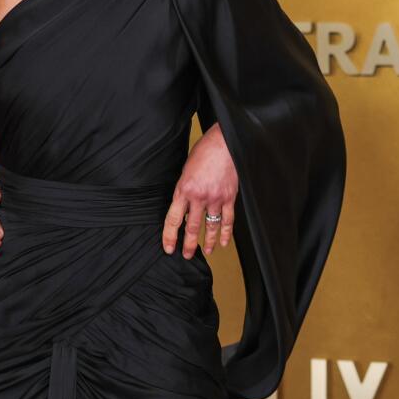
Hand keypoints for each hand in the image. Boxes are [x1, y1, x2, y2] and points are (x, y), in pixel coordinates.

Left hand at [162, 123, 237, 258]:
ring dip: (208, 241)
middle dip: (188, 244)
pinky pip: (228, 219)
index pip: (173, 219)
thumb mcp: (186, 170)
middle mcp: (199, 197)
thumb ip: (184, 189)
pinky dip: (226, 232)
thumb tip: (184, 204)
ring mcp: (215, 198)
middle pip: (191, 227)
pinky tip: (225, 242)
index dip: (170, 236)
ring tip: (207, 251)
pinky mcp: (229, 197)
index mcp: (184, 189)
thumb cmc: (204, 152)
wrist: (224, 143)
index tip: (169, 247)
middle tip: (186, 255)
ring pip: (210, 226)